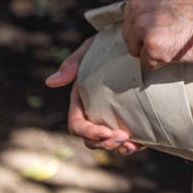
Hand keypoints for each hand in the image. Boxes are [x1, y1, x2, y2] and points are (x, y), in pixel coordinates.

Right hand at [46, 35, 145, 155]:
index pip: (77, 125)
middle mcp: (93, 113)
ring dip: (118, 148)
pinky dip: (133, 144)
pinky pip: (127, 138)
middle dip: (106, 144)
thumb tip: (50, 82)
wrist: (129, 43)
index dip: (89, 132)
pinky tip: (141, 143)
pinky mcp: (127, 118)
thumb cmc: (104, 45)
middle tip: (124, 138)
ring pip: (108, 143)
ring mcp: (110, 117)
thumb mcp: (88, 51)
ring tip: (133, 145)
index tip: (106, 132)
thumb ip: (72, 65)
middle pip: (92, 140)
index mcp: (80, 102)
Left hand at [123, 0, 192, 69]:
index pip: (131, 17)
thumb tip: (140, 21)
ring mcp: (143, 24)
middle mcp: (138, 3)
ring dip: (156, 52)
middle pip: (130, 35)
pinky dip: (164, 64)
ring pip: (136, 51)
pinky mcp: (152, 45)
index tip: (172, 25)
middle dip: (149, 41)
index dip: (152, 27)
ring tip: (180, 42)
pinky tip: (182, 51)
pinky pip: (148, 65)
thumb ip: (155, 4)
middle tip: (177, 36)